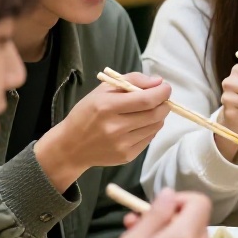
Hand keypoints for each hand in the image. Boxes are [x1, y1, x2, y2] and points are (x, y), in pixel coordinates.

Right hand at [35, 72, 170, 190]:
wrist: (71, 146)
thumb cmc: (87, 112)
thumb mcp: (102, 90)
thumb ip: (132, 80)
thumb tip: (158, 82)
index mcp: (107, 107)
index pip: (146, 100)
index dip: (161, 93)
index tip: (165, 87)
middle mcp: (115, 127)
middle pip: (155, 114)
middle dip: (164, 104)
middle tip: (162, 99)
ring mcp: (122, 144)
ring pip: (155, 127)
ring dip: (158, 116)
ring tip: (148, 111)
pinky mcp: (126, 156)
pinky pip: (149, 139)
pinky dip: (150, 129)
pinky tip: (139, 125)